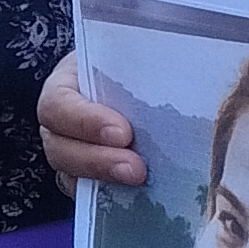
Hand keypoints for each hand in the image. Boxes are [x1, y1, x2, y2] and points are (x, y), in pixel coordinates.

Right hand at [35, 49, 146, 189]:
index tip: (123, 133)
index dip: (84, 121)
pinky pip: (88, 193)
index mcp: (67, 81)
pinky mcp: (88, 174)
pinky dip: (109, 195)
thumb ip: (154, 61)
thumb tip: (190, 62)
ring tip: (139, 179)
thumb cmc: (142, 59)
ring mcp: (72, 149)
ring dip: (103, 179)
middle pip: (58, 145)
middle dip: (96, 159)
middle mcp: (62, 119)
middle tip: (136, 168)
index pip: (58, 103)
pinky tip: (136, 195)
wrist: (150, 77)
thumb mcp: (140, 52)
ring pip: (69, 173)